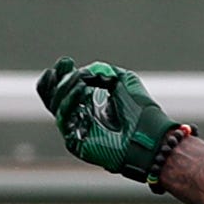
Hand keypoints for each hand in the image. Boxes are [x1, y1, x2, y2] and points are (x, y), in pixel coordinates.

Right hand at [36, 58, 178, 183]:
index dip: (62, 73)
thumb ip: (102, 71)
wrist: (151, 135)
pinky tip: (81, 89)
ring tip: (80, 78)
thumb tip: (83, 71)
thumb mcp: (122, 80)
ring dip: (65, 88)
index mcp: (89, 103)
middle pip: (53, 97)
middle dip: (56, 79)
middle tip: (65, 66)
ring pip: (56, 106)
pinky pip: (64, 119)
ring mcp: (77, 129)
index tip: (67, 61)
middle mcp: (80, 116)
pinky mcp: (76, 142)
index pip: (65, 88)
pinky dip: (70, 102)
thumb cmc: (141, 110)